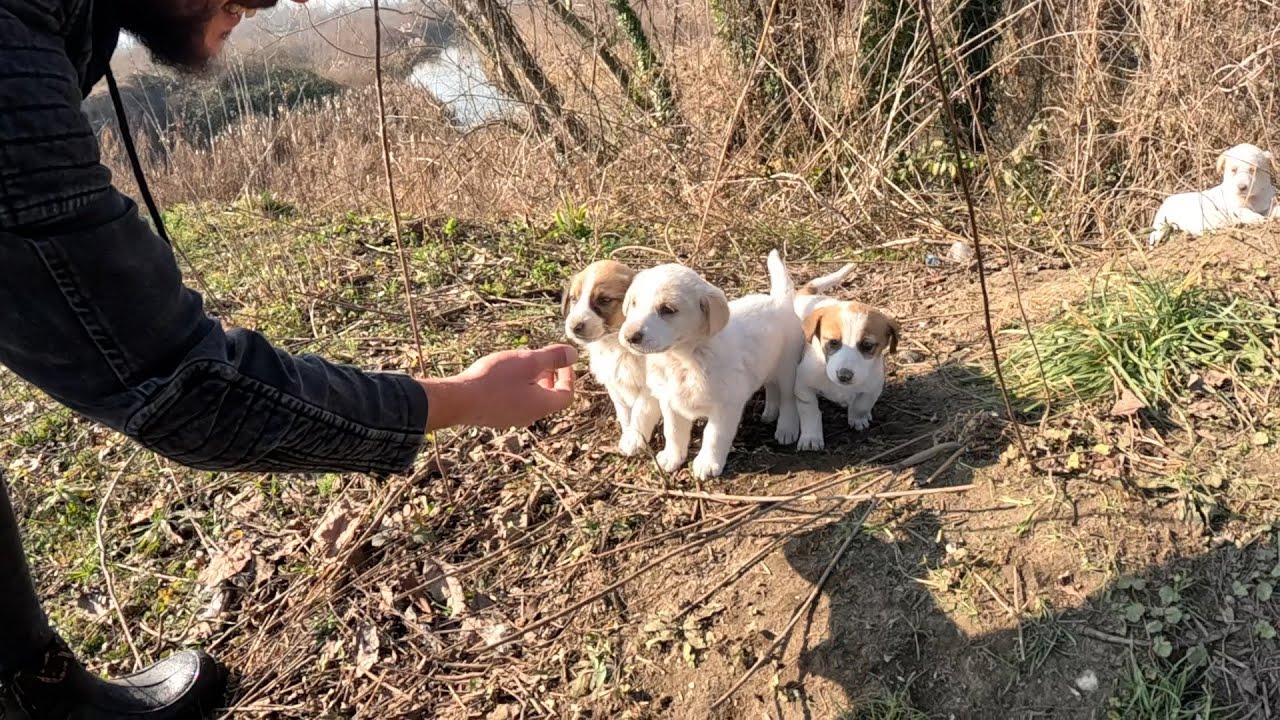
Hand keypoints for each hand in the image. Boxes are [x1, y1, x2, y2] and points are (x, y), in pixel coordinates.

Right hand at [421, 345, 577, 430]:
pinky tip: (502, 374)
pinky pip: (514, 402)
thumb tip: (574, 354)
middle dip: (550, 377)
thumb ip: (553, 357)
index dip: (569, 377)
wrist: (459, 400)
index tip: (564, 361)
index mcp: (542, 405)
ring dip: (532, 381)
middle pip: (549, 398)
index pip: (566, 395)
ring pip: (530, 399)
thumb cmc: (495, 380)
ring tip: (522, 363)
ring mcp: (511, 418)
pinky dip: (517, 387)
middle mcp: (529, 416)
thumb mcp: (527, 361)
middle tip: (545, 360)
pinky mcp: (495, 416)